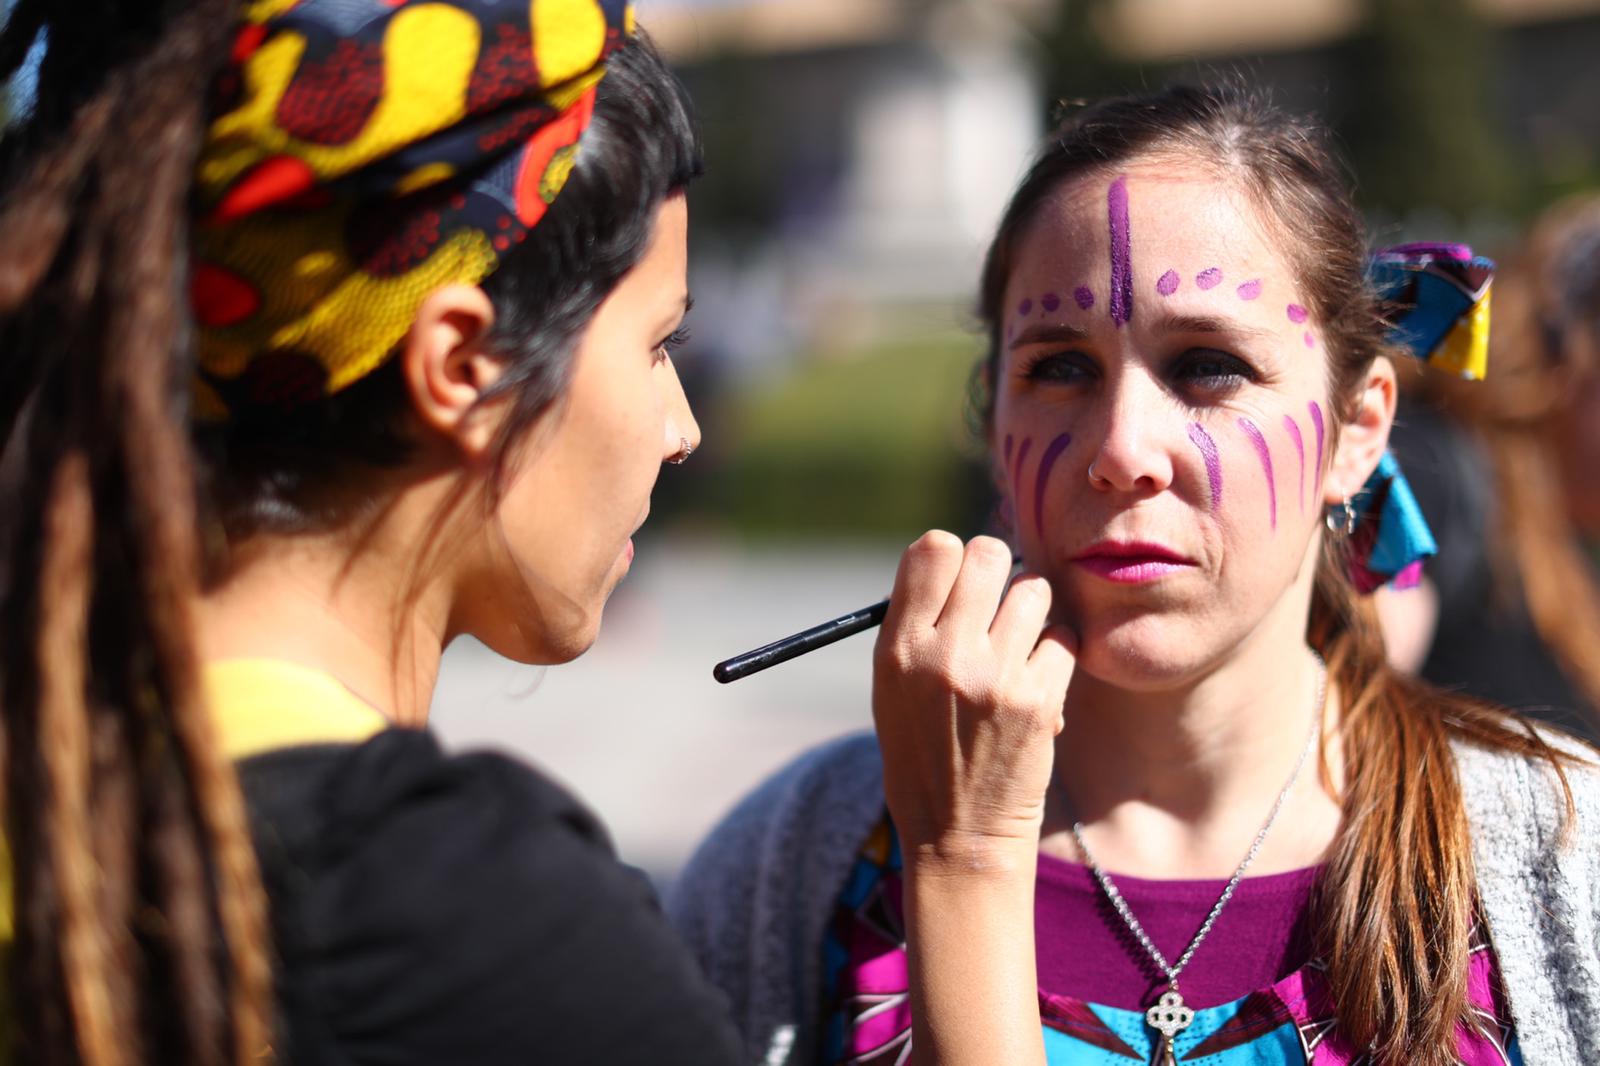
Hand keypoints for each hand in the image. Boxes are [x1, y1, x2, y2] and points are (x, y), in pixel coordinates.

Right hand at [872, 531, 1075, 872]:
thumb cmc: (924, 755)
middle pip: (987, 554)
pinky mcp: (1038, 700)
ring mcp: (993, 677)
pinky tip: (1037, 681)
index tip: (958, 583)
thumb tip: (956, 557)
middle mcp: (942, 655)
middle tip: (996, 606)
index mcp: (898, 648)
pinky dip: (1057, 653)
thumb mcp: (892, 689)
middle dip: (998, 572)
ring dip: (1032, 611)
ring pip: (1033, 590)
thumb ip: (918, 625)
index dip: (952, 556)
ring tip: (1019, 646)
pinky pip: (1064, 637)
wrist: (958, 837)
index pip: (932, 548)